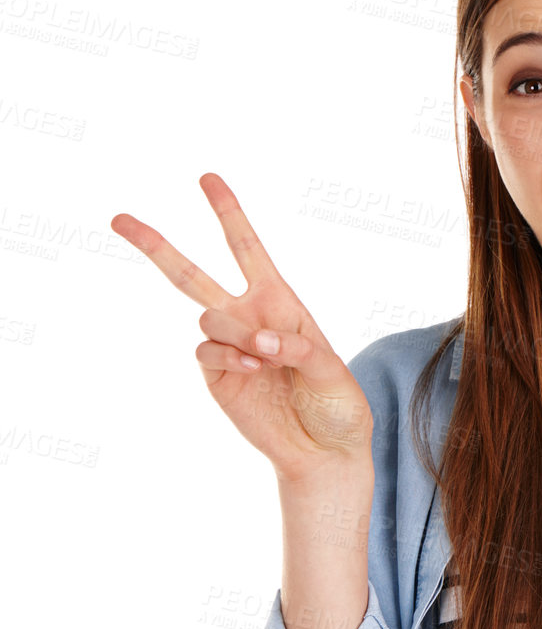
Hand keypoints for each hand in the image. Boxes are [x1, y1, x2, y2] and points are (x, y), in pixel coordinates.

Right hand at [111, 173, 373, 484]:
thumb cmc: (337, 404)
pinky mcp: (216, 377)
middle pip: (191, 274)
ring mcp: (228, 347)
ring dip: (233, 328)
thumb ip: (298, 348)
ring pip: (205, 314)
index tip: (207, 178)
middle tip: (118, 218)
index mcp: (279, 302)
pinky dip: (227, 355)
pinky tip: (252, 370)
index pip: (247, 249)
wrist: (324, 450)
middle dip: (155, 245)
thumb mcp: (332, 370)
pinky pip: (206, 351)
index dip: (228, 214)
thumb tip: (259, 340)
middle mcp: (247, 318)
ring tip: (262, 355)